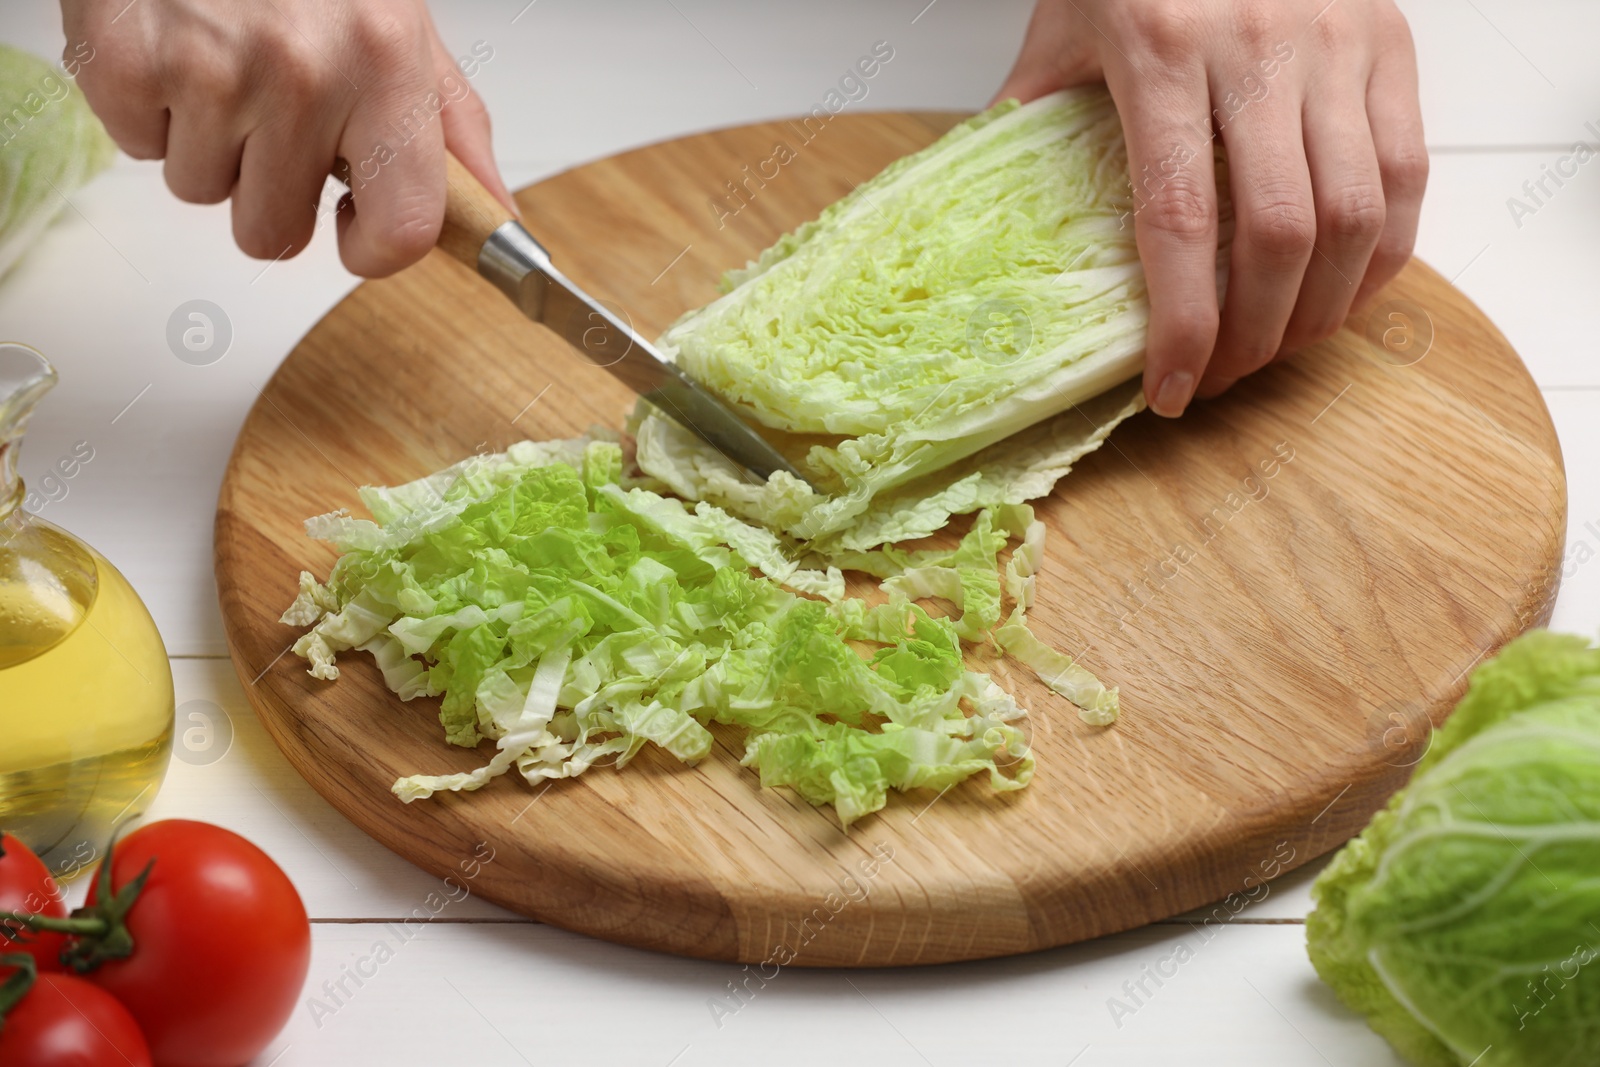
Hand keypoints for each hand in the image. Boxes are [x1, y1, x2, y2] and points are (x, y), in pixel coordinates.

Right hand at [60, 0, 515, 276]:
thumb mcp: (400, 26)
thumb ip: (450, 130)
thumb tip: (496, 217)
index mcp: (388, 64)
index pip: (403, 229)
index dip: (372, 251)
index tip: (353, 229)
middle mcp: (306, 72)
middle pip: (274, 234)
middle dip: (267, 188)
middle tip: (268, 110)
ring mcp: (211, 70)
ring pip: (201, 192)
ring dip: (206, 144)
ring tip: (219, 62)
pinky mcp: (126, 63)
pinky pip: (138, 149)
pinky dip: (147, 108)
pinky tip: (172, 47)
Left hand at [996, 0, 1427, 414]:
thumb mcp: (1064, 28)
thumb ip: (1034, 123)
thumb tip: (1002, 228)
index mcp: (1163, 47)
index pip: (1178, 221)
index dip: (1182, 324)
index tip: (1170, 389)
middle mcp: (1262, 46)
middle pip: (1280, 235)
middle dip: (1254, 335)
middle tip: (1222, 378)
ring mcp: (1339, 42)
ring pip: (1358, 215)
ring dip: (1321, 309)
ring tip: (1278, 348)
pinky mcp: (1391, 41)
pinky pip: (1410, 173)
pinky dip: (1385, 253)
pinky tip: (1343, 292)